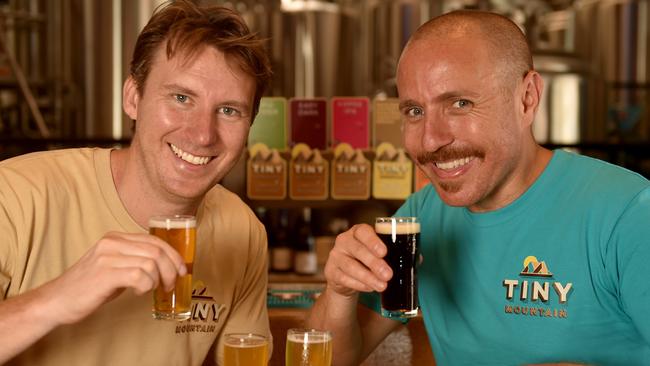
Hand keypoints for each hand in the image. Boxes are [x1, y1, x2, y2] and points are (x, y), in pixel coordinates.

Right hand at [40, 231, 186, 324]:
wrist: (58, 300)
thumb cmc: (89, 286)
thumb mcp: (114, 265)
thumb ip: (135, 259)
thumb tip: (166, 265)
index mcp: (115, 238)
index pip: (154, 240)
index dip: (173, 255)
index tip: (181, 269)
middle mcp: (112, 242)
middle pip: (156, 250)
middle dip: (171, 269)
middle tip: (171, 284)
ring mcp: (108, 256)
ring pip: (151, 262)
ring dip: (159, 279)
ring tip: (153, 289)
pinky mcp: (105, 273)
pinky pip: (140, 275)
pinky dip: (146, 285)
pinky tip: (139, 292)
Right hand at [323, 224, 392, 296]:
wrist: (346, 277)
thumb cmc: (366, 260)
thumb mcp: (376, 253)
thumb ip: (388, 254)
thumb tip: (410, 260)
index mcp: (357, 232)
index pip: (363, 232)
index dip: (373, 241)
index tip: (384, 252)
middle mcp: (344, 241)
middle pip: (357, 250)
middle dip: (374, 263)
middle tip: (388, 274)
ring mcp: (335, 256)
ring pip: (350, 266)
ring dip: (368, 277)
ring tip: (382, 285)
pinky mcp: (331, 272)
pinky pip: (344, 279)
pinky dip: (359, 284)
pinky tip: (370, 288)